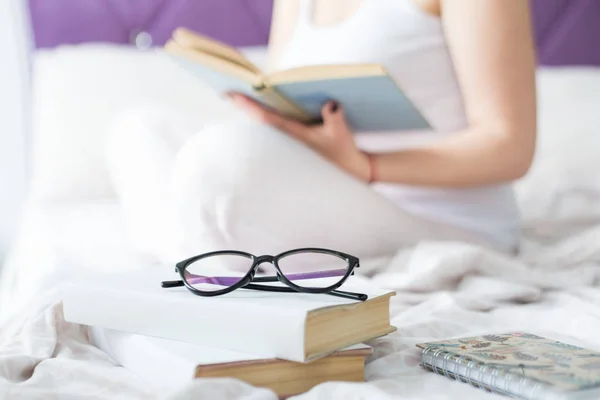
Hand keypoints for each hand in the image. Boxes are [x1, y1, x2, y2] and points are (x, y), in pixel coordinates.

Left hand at [229, 93, 370, 181]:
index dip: (249, 106)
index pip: (267, 118)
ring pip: (269, 121)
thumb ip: (335, 117)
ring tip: (236, 95)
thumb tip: (331, 103)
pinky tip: (264, 103)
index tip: (232, 96)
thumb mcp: (341, 133)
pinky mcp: (299, 140)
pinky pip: (279, 124)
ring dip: (255, 109)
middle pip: (262, 118)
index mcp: (295, 134)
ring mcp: (293, 140)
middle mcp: (289, 137)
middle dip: (245, 105)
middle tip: (225, 91)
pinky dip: (269, 114)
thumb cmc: (343, 153)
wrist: (350, 172)